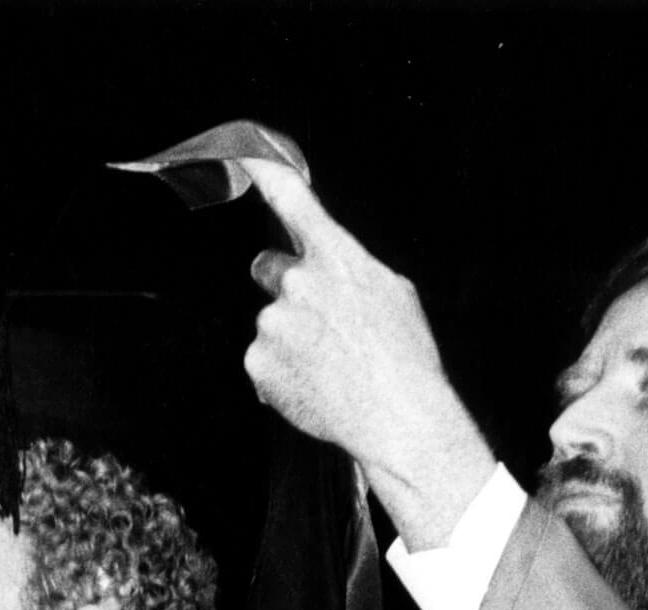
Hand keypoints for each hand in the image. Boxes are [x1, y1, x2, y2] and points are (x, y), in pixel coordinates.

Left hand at [242, 159, 493, 549]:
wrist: (398, 419)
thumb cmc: (406, 359)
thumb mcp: (395, 294)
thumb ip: (352, 269)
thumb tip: (329, 269)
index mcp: (336, 256)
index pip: (291, 199)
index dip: (262, 171)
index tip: (241, 154)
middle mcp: (297, 281)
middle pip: (267, 268)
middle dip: (285, 288)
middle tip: (320, 324)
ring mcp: (273, 322)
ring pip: (271, 323)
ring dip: (290, 341)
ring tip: (331, 369)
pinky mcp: (257, 362)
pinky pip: (263, 362)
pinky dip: (282, 375)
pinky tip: (316, 389)